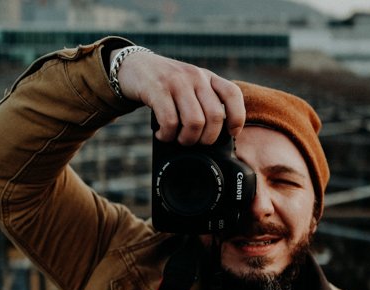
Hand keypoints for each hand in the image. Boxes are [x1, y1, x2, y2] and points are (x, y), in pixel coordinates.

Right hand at [115, 51, 244, 145]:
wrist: (133, 66)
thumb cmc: (164, 84)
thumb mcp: (189, 86)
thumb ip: (203, 102)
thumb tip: (213, 137)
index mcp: (207, 77)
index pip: (233, 94)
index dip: (237, 117)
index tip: (231, 133)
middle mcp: (195, 76)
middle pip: (215, 116)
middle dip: (206, 138)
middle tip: (194, 142)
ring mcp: (177, 81)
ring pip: (195, 121)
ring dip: (187, 139)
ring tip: (177, 139)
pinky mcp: (157, 89)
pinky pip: (170, 121)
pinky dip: (167, 135)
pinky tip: (162, 134)